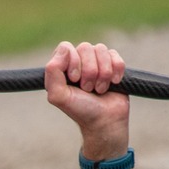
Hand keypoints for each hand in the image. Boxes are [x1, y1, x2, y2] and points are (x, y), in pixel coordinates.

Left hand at [45, 41, 129, 158]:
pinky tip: (113, 83)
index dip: (73, 61)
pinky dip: (115, 70)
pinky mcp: (113, 64)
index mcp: (62, 67)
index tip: (74, 79)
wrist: (105, 121)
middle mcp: (78, 61)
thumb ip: (53, 72)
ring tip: (100, 89)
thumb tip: (65, 49)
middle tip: (88, 89)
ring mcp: (96, 62)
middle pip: (85, 47)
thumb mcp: (59, 96)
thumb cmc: (81, 110)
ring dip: (102, 73)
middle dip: (89, 71)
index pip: (66, 47)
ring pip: (101, 49)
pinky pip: (115, 55)